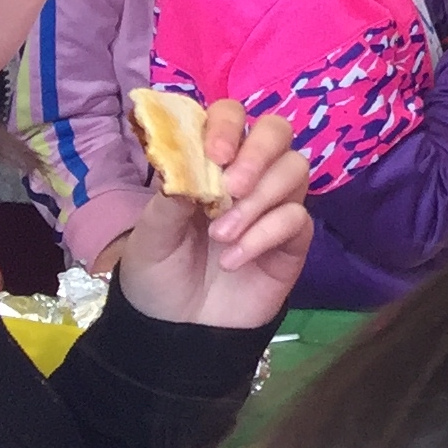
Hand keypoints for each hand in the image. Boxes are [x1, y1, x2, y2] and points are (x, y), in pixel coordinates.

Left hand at [109, 100, 312, 328]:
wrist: (175, 331)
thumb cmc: (159, 274)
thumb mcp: (149, 236)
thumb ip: (171, 198)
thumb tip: (193, 169)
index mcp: (210, 164)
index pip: (232, 117)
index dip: (227, 125)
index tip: (215, 155)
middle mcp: (249, 175)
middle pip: (278, 131)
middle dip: (258, 153)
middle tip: (231, 188)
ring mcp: (275, 204)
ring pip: (295, 169)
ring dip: (258, 199)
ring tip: (222, 235)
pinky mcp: (294, 238)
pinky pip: (298, 217)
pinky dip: (265, 234)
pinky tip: (235, 260)